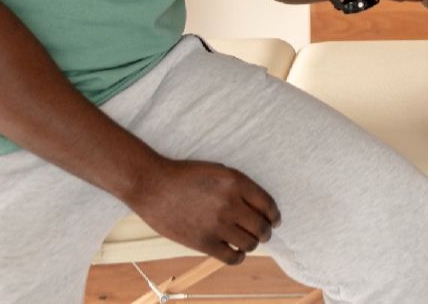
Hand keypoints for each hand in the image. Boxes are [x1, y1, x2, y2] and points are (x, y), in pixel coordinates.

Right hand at [128, 157, 280, 264]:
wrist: (153, 186)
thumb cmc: (184, 176)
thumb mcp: (217, 171)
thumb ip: (238, 187)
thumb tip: (257, 208)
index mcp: (235, 182)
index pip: (267, 204)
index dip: (274, 215)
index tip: (274, 221)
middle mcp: (230, 203)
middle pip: (261, 227)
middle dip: (265, 232)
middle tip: (262, 234)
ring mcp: (217, 224)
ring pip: (249, 244)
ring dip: (251, 244)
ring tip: (246, 242)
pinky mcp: (204, 242)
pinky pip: (232, 257)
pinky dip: (238, 256)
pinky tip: (235, 252)